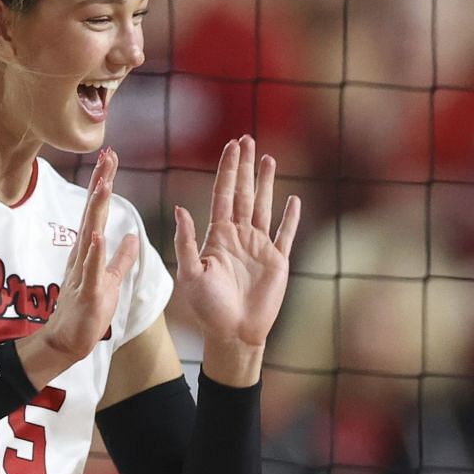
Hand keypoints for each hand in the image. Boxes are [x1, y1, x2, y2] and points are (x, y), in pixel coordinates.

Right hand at [23, 148, 138, 384]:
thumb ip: (120, 258)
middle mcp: (83, 254)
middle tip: (108, 154)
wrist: (66, 340)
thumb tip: (130, 236)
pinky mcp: (87, 291)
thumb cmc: (87, 309)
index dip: (104, 183)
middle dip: (101, 183)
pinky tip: (99, 234)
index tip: (111, 157)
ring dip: (98, 209)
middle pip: (93, 212)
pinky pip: (92, 269)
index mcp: (89, 249)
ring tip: (105, 184)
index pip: (98, 210)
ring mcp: (83, 271)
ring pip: (91, 234)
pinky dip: (96, 251)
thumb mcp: (109, 279)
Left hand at [174, 136, 300, 369]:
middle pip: (244, 193)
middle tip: (246, 139)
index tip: (231, 146)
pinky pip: (285, 234)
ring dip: (267, 183)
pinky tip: (293, 200)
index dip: (227, 170)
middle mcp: (239, 236)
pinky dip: (291, 217)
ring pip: (264, 207)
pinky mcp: (277, 261)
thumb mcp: (191, 274)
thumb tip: (180, 208)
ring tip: (268, 158)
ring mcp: (259, 247)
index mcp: (218, 235)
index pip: (223, 194)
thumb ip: (186, 242)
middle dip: (244, 167)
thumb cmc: (208, 308)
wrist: (234, 334)